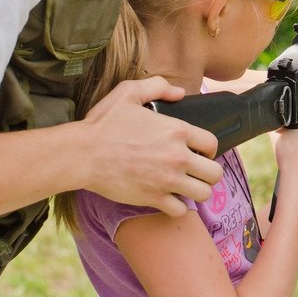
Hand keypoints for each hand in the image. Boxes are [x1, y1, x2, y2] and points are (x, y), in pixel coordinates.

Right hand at [82, 76, 222, 216]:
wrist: (82, 154)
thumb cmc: (104, 123)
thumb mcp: (129, 92)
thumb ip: (157, 86)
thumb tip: (179, 93)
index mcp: (176, 130)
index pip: (212, 143)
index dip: (209, 148)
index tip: (199, 151)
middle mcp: (178, 157)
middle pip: (214, 173)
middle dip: (209, 172)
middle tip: (196, 171)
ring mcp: (167, 180)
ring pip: (203, 193)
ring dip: (197, 190)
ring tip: (186, 186)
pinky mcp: (153, 198)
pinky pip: (181, 210)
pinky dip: (177, 206)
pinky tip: (169, 198)